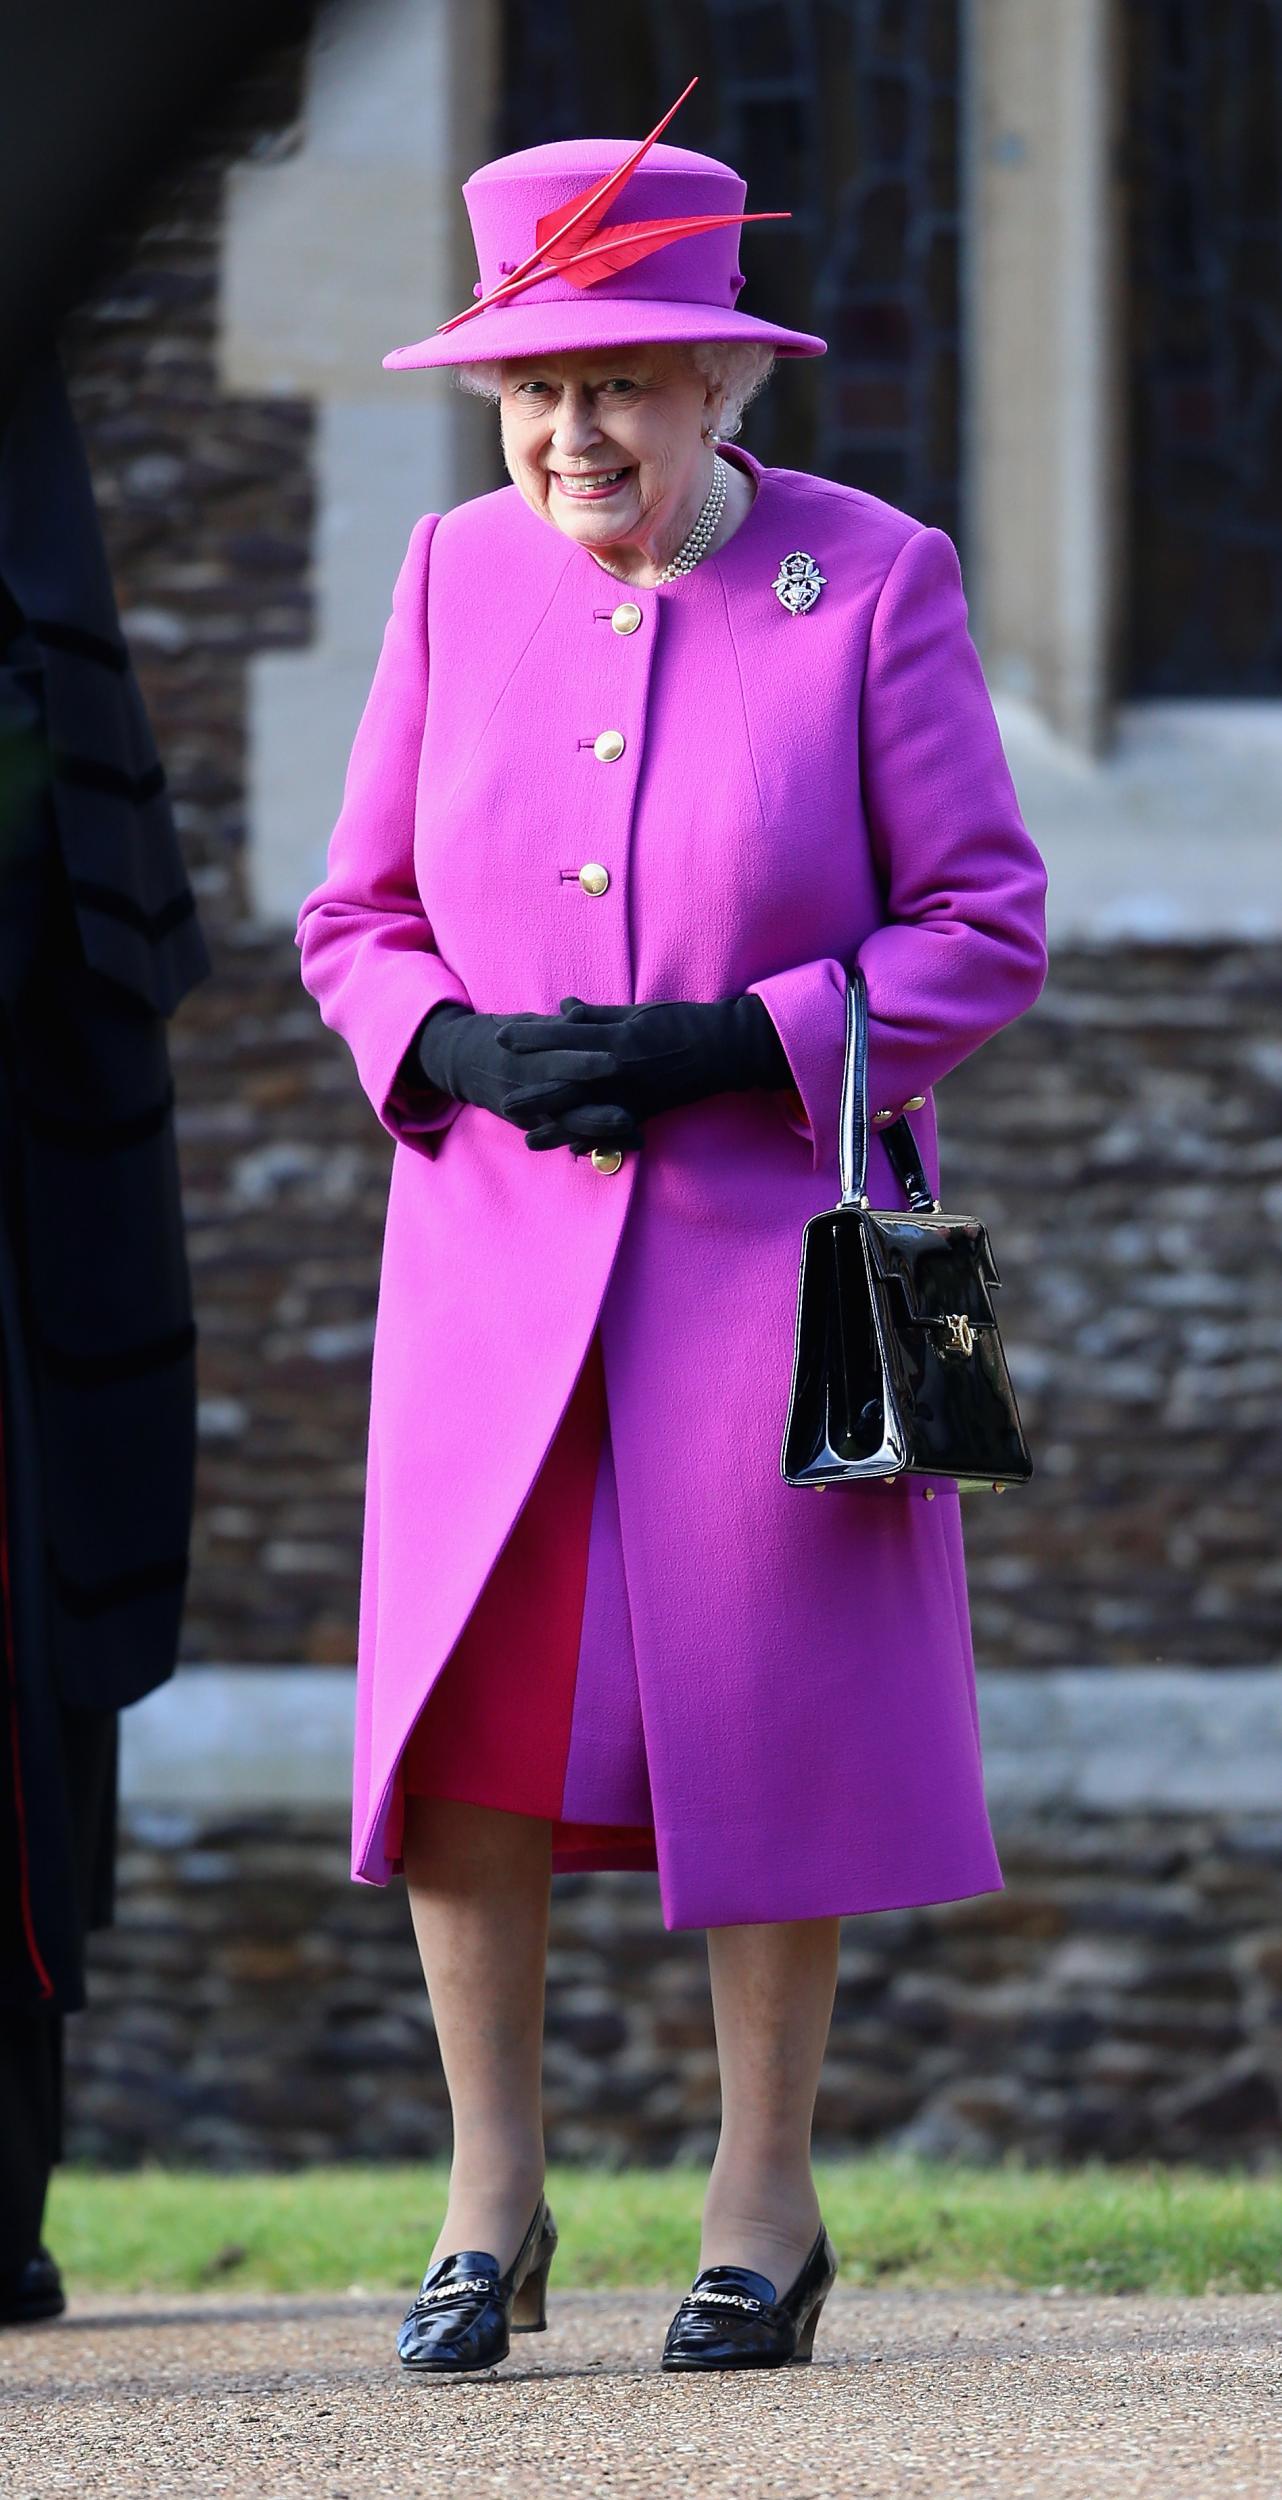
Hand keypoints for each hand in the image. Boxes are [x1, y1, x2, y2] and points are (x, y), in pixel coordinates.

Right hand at [409, 1003, 642, 1152]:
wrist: (467, 1065)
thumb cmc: (509, 1036)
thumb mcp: (529, 1025)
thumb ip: (557, 1024)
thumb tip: (578, 1011)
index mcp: (525, 1059)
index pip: (557, 1062)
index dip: (584, 1064)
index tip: (615, 1062)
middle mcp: (527, 1092)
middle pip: (563, 1107)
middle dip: (594, 1114)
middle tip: (627, 1117)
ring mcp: (532, 1114)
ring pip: (567, 1129)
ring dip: (601, 1134)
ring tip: (634, 1134)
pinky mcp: (537, 1127)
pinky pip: (570, 1138)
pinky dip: (597, 1142)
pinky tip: (629, 1143)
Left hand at [496, 993, 792, 1127]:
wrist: (726, 1048)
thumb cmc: (683, 1023)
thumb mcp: (639, 1013)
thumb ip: (599, 1016)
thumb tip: (563, 1010)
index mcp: (616, 1037)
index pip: (563, 1036)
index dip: (531, 1037)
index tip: (501, 1036)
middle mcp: (619, 1068)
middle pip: (566, 1082)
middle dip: (534, 1092)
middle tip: (502, 1102)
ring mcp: (632, 1093)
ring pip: (585, 1113)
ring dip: (556, 1128)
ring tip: (528, 1139)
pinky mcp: (647, 1111)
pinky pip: (613, 1130)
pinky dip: (593, 1141)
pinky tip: (573, 1153)